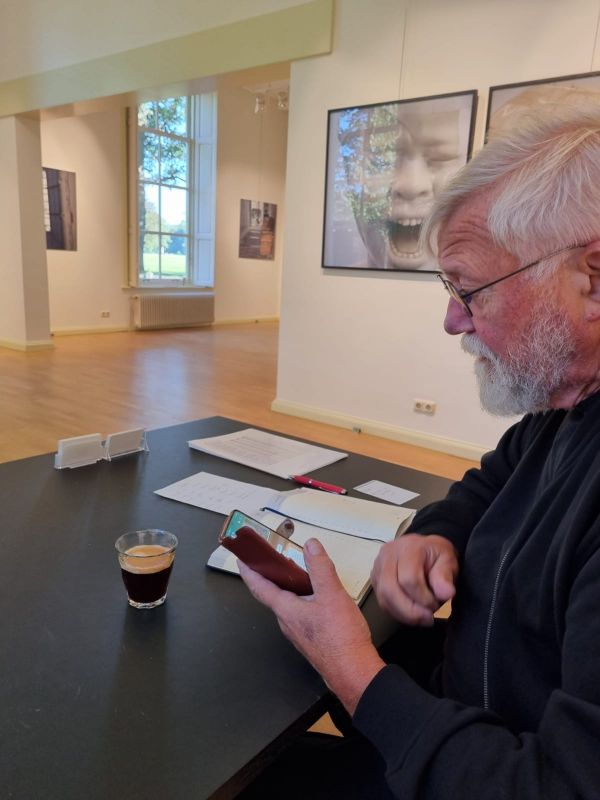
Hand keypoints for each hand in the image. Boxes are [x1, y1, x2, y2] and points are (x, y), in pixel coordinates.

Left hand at [239, 538, 384, 714]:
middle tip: (273, 559)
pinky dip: (302, 600)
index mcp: (286, 610)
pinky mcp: (311, 640)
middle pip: (273, 596)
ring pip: (289, 606)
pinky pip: (300, 614)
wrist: (353, 673)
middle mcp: (288, 623)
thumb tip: (311, 544)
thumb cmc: (340, 638)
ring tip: (298, 573)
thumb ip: (321, 568)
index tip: (241, 560)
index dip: (249, 572)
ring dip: (289, 588)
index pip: (260, 588)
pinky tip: (318, 597)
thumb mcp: (332, 595)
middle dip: (271, 576)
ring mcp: (299, 633)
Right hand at [371, 534, 457, 625]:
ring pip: (384, 598)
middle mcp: (388, 554)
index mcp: (409, 547)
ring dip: (404, 614)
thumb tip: (446, 594)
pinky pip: (382, 601)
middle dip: (411, 611)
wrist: (424, 548)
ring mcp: (378, 567)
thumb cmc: (436, 555)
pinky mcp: (375, 579)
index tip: (437, 604)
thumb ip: (446, 576)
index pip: (409, 578)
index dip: (424, 598)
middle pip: (390, 589)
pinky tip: (411, 613)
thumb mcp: (448, 560)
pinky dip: (398, 613)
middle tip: (429, 617)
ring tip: (421, 617)